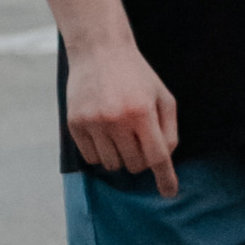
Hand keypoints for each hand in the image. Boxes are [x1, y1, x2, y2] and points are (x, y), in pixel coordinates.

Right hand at [65, 39, 179, 194]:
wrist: (99, 51)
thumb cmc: (137, 76)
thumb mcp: (163, 97)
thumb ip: (168, 130)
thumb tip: (163, 160)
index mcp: (142, 112)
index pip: (156, 157)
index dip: (165, 178)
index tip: (169, 193)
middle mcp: (117, 120)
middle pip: (135, 165)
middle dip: (141, 158)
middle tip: (138, 138)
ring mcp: (93, 123)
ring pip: (112, 165)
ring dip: (120, 156)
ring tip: (120, 132)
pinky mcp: (75, 124)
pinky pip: (90, 158)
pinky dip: (100, 152)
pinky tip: (103, 131)